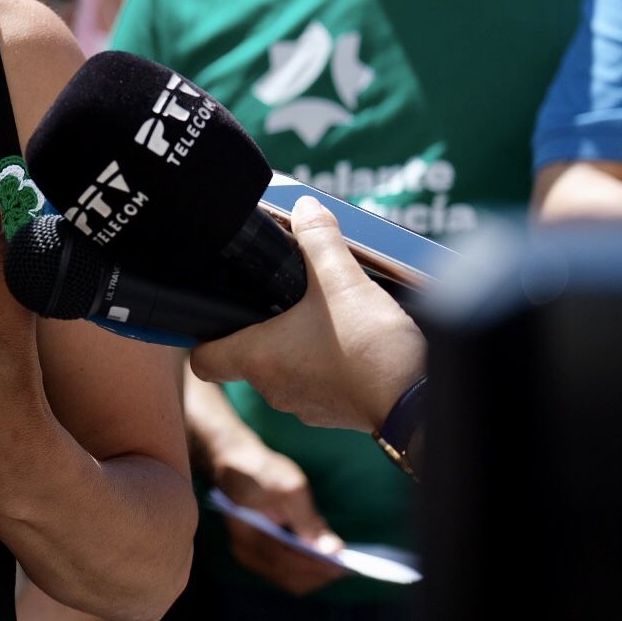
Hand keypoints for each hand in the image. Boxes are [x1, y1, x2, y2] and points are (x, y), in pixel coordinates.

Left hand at [190, 197, 425, 432]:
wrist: (418, 401)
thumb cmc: (369, 346)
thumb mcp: (341, 278)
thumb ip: (318, 237)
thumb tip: (305, 207)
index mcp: (257, 358)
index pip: (203, 360)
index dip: (203, 336)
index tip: (219, 313)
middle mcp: (273, 388)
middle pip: (246, 357)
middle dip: (262, 327)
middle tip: (281, 297)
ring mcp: (304, 405)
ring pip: (283, 370)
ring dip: (296, 344)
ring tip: (321, 313)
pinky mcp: (334, 413)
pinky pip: (315, 383)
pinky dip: (324, 362)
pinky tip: (348, 338)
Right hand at [210, 435, 347, 595]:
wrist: (236, 463)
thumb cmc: (262, 471)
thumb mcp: (291, 489)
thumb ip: (310, 522)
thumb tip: (333, 551)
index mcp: (250, 539)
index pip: (290, 566)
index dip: (320, 568)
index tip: (348, 566)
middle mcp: (247, 555)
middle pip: (291, 580)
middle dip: (321, 574)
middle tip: (349, 565)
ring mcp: (250, 558)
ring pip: (290, 579)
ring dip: (315, 573)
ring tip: (340, 562)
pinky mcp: (257, 555)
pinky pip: (286, 571)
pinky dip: (306, 568)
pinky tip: (322, 557)